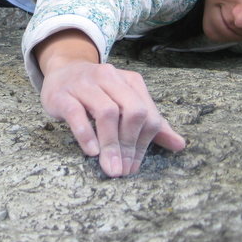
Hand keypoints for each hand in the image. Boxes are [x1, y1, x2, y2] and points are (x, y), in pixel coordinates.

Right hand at [35, 30, 185, 177]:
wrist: (61, 71)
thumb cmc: (96, 92)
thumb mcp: (124, 102)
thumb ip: (149, 124)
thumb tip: (179, 145)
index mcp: (129, 82)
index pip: (147, 113)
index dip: (144, 142)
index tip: (134, 165)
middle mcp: (109, 78)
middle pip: (131, 110)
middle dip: (130, 144)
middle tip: (123, 170)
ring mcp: (85, 84)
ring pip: (106, 112)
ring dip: (111, 144)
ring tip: (111, 167)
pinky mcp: (63, 94)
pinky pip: (76, 113)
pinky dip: (86, 133)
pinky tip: (92, 151)